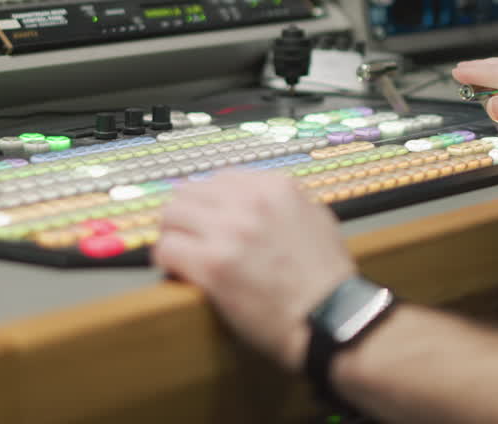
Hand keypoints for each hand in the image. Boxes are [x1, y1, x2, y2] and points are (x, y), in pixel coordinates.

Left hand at [153, 170, 355, 370]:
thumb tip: (257, 199)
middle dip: (185, 214)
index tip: (208, 217)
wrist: (331, 319)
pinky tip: (178, 271)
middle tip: (186, 234)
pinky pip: (166, 249)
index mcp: (276, 187)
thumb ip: (284, 202)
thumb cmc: (327, 279)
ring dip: (172, 234)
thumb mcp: (317, 219)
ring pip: (171, 215)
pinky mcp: (213, 265)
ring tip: (180, 252)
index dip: (210, 201)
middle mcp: (250, 202)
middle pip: (189, 192)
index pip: (220, 178)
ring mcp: (230, 232)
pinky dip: (167, 260)